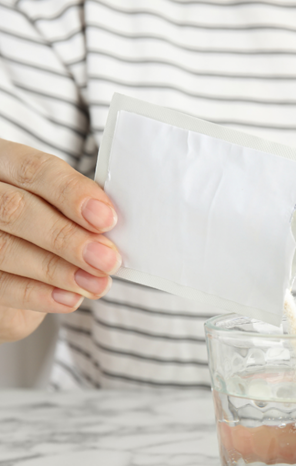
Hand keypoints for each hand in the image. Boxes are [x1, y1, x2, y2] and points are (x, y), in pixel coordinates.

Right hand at [0, 140, 120, 342]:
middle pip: (16, 209)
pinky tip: (70, 298)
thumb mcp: (63, 209)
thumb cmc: (48, 226)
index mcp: (5, 164)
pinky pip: (1, 286)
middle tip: (107, 260)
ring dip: (59, 271)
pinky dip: (38, 295)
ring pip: (6, 249)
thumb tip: (112, 229)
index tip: (107, 219)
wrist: (17, 272)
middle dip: (67, 238)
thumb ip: (82, 212)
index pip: (34, 170)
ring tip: (97, 285)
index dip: (72, 193)